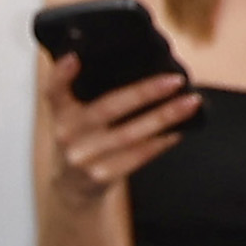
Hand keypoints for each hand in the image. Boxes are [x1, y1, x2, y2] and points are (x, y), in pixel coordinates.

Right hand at [38, 50, 197, 207]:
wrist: (72, 186)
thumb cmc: (83, 139)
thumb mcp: (74, 116)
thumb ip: (89, 92)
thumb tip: (141, 63)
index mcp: (60, 114)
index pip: (54, 91)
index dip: (61, 75)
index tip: (73, 58)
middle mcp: (66, 136)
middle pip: (107, 109)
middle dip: (144, 93)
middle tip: (175, 80)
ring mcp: (82, 159)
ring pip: (129, 134)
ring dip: (164, 117)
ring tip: (191, 103)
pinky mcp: (100, 176)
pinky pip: (137, 157)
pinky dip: (160, 142)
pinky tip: (178, 130)